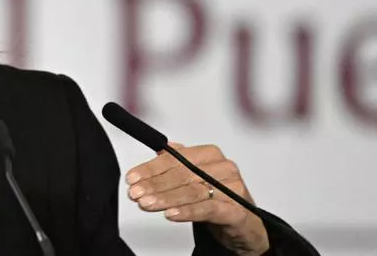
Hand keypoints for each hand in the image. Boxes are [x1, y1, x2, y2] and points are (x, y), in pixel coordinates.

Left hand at [125, 143, 269, 255]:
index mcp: (210, 155)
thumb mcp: (194, 179)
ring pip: (192, 192)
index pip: (175, 158)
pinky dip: (187, 212)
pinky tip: (170, 214)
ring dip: (165, 198)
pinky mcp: (236, 211)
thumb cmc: (217, 198)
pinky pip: (208, 209)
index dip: (151, 168)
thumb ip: (177, 164)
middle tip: (135, 193)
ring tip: (146, 204)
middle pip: (182, 174)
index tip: (132, 178)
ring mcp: (232, 189)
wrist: (244, 225)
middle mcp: (223, 168)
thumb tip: (158, 152)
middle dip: (154, 184)